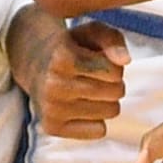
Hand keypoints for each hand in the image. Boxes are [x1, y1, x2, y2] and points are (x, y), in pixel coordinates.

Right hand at [8, 7, 129, 139]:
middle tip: (99, 76)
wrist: (37, 65)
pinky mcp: (52, 127)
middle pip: (115, 92)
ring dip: (108, 100)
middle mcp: (53, 85)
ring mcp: (51, 108)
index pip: (114, 71)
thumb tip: (125, 60)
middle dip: (115, 83)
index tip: (102, 61)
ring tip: (91, 88)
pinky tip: (83, 105)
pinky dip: (98, 118)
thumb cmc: (73, 46)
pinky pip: (99, 130)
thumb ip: (113, 39)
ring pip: (110, 111)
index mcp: (62, 58)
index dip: (115, 65)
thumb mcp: (93, 32)